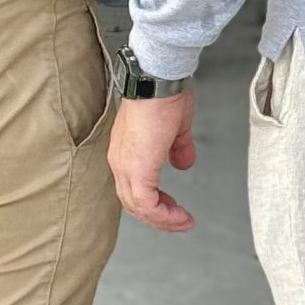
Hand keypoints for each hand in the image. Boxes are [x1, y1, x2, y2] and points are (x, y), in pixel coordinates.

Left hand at [109, 88, 196, 232]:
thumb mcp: (176, 128)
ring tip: (182, 222)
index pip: (133, 187)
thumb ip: (178, 148)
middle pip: (133, 202)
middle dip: (158, 216)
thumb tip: (184, 163)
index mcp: (126, 151)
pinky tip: (179, 216)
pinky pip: (147, 205)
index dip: (153, 201)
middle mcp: (120, 162)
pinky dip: (163, 215)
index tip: (172, 207)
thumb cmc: (163, 95)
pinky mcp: (138, 170)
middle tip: (178, 220)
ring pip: (138, 207)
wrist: (157, 81)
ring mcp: (126, 167)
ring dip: (162, 219)